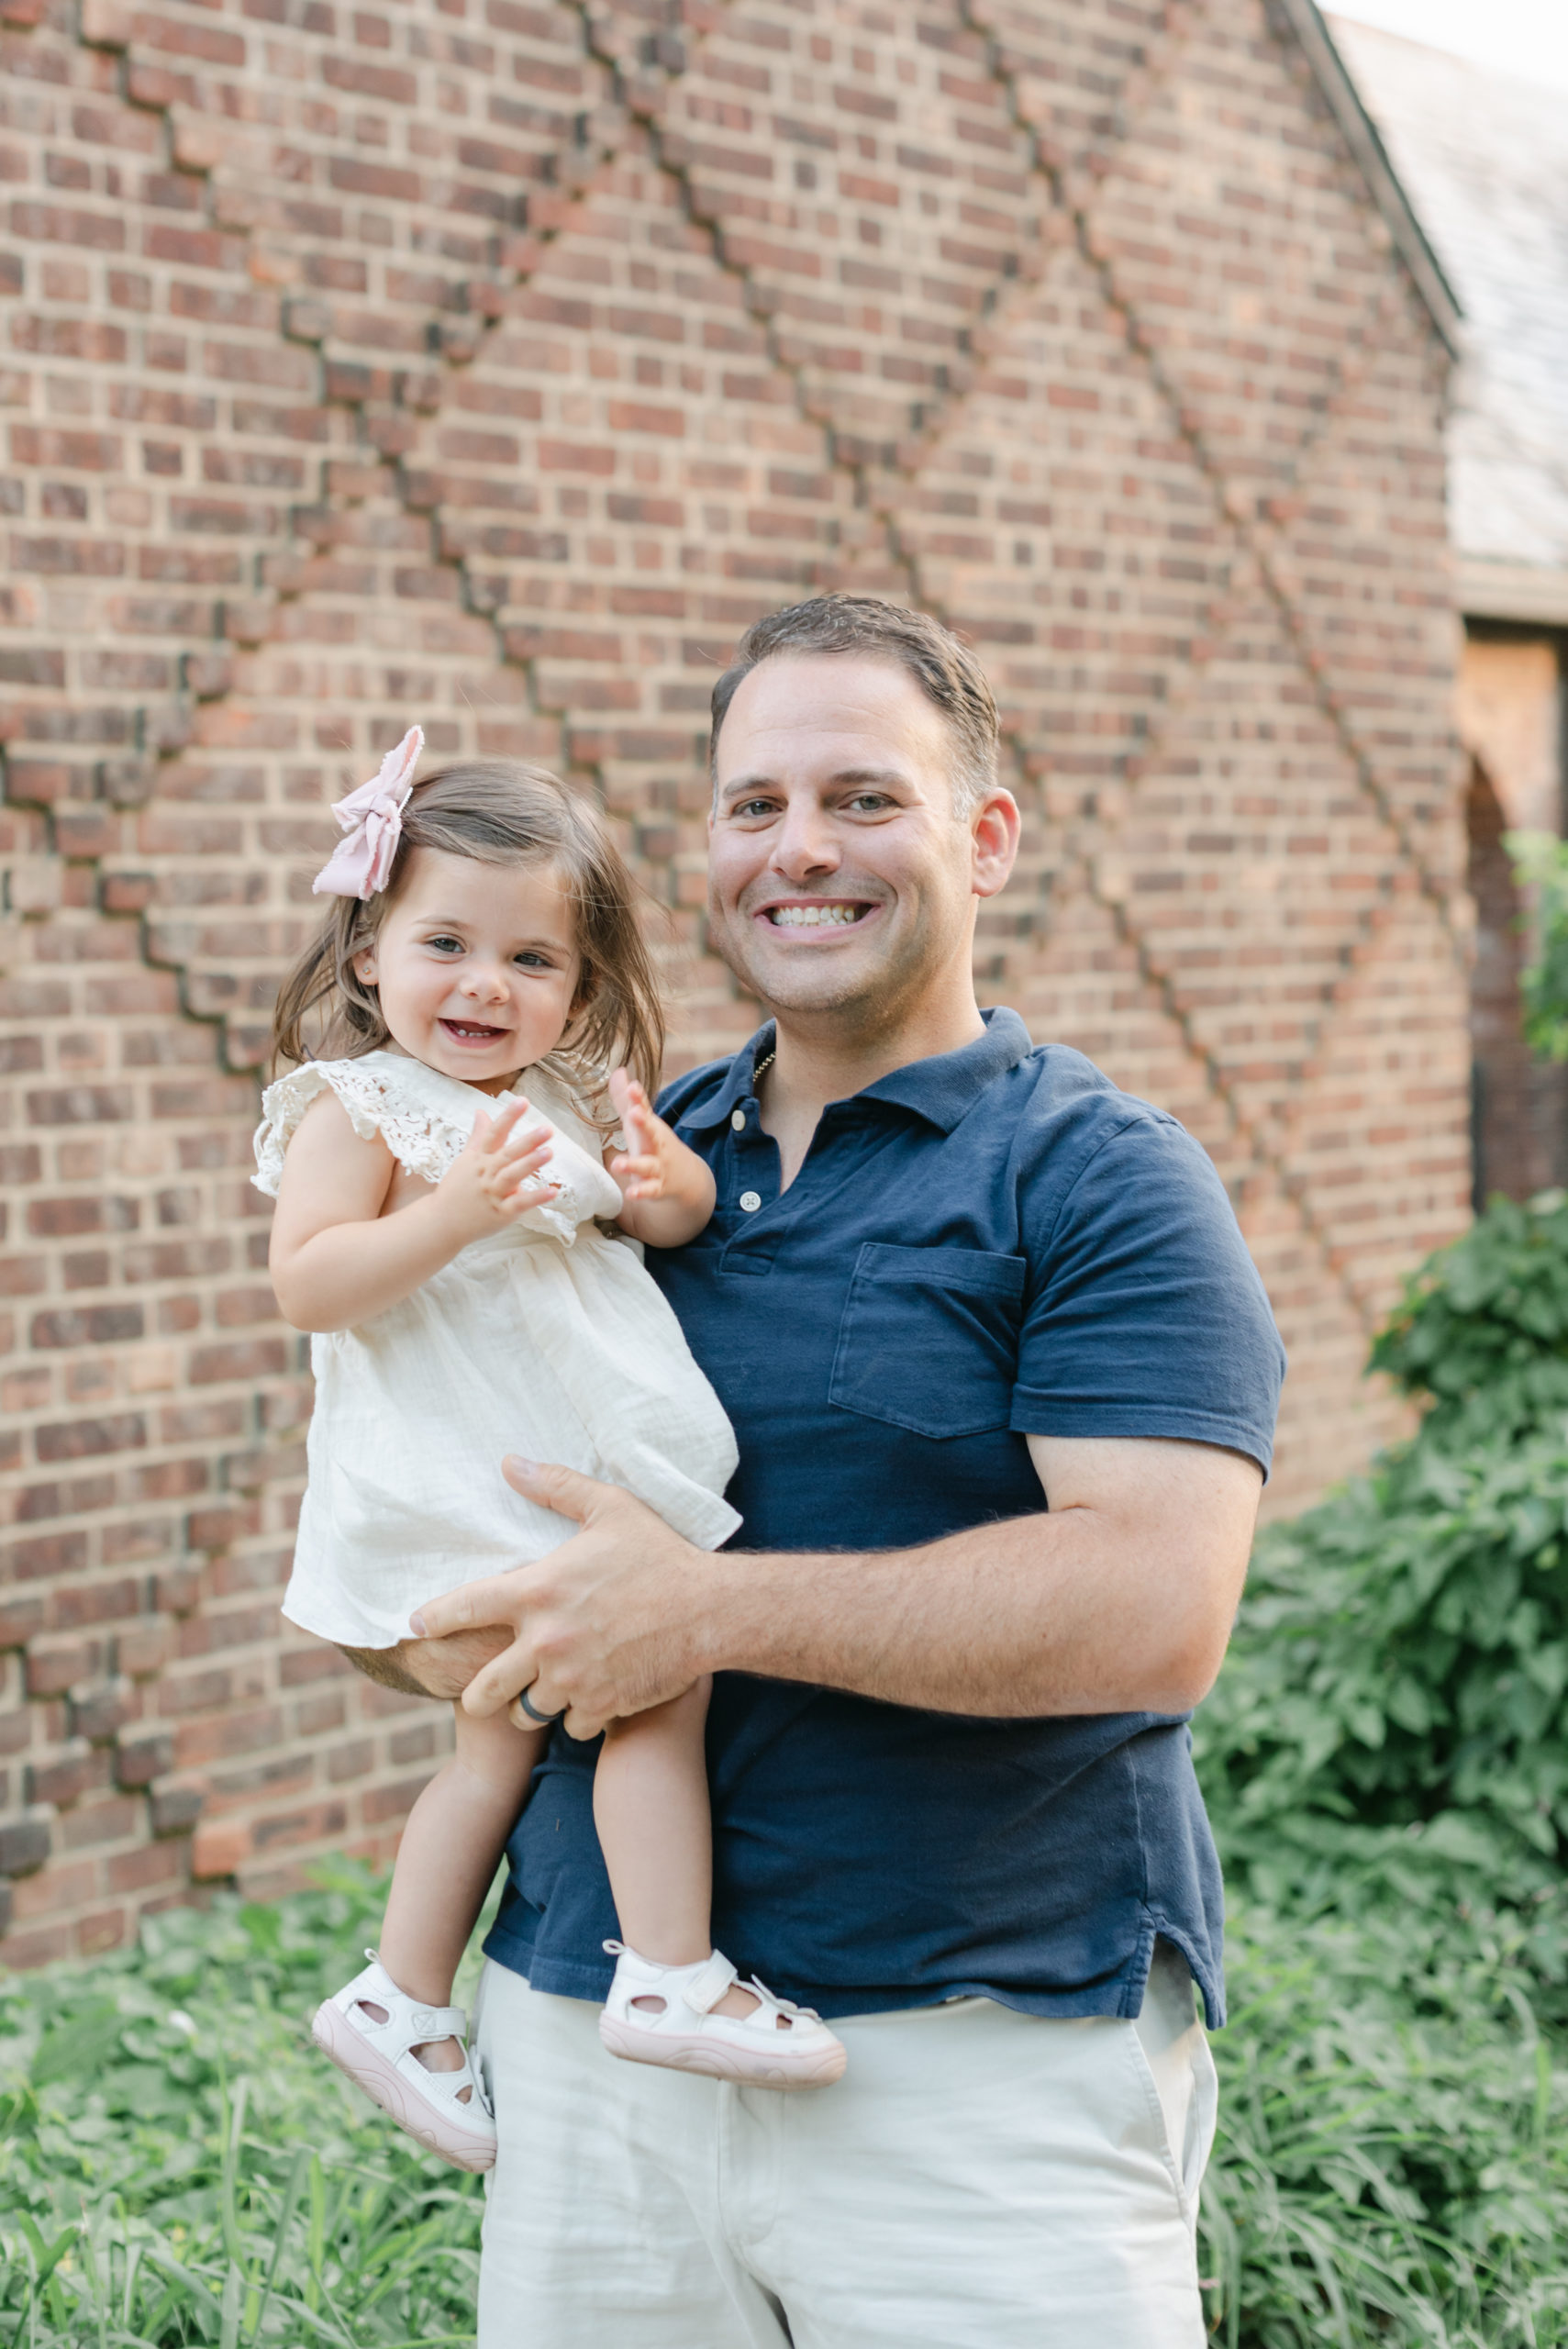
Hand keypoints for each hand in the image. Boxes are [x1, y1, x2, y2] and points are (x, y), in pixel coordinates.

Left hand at [408, 1460, 715, 1738]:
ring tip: (540, 1693)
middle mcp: (545, 1642)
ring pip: (524, 1712)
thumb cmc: (659, 1555)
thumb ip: (555, 1485)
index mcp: (538, 1591)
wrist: (710, 1611)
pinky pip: (568, 1727)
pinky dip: (574, 1717)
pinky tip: (587, 1700)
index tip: (416, 1625)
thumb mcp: (609, 1509)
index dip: (433, 1619)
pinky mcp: (600, 1706)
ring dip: (528, 1705)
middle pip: (482, 1688)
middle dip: (476, 1691)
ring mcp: (572, 1680)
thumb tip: (509, 1461)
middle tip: (484, 1688)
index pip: (464, 1609)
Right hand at [434, 1096, 559, 1246]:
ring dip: (529, 1164)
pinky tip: (553, 1191)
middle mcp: (486, 1174)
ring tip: (549, 1153)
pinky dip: (535, 1198)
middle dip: (527, 1141)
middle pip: (506, 1154)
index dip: (508, 1117)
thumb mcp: (465, 1160)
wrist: (440, 1222)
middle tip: (547, 1129)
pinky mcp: (500, 1213)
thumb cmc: (456, 1189)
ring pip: (511, 1177)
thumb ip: (478, 1136)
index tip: (523, 1100)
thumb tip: (482, 1112)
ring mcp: (492, 1194)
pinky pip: (518, 1204)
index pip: (494, 1133)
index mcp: (479, 1159)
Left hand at [605, 1069, 715, 1244]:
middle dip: (643, 1123)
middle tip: (633, 1113)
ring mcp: (659, 1167)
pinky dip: (642, 1192)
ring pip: (646, 1165)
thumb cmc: (656, 1145)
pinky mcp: (658, 1187)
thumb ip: (628, 1100)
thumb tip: (619, 1071)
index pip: (644, 1110)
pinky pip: (650, 1190)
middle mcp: (656, 1145)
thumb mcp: (642, 1123)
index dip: (638, 1098)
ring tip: (617, 1164)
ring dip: (633, 1165)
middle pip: (650, 1133)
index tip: (633, 1087)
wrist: (688, 1178)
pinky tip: (631, 1194)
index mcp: (651, 1128)